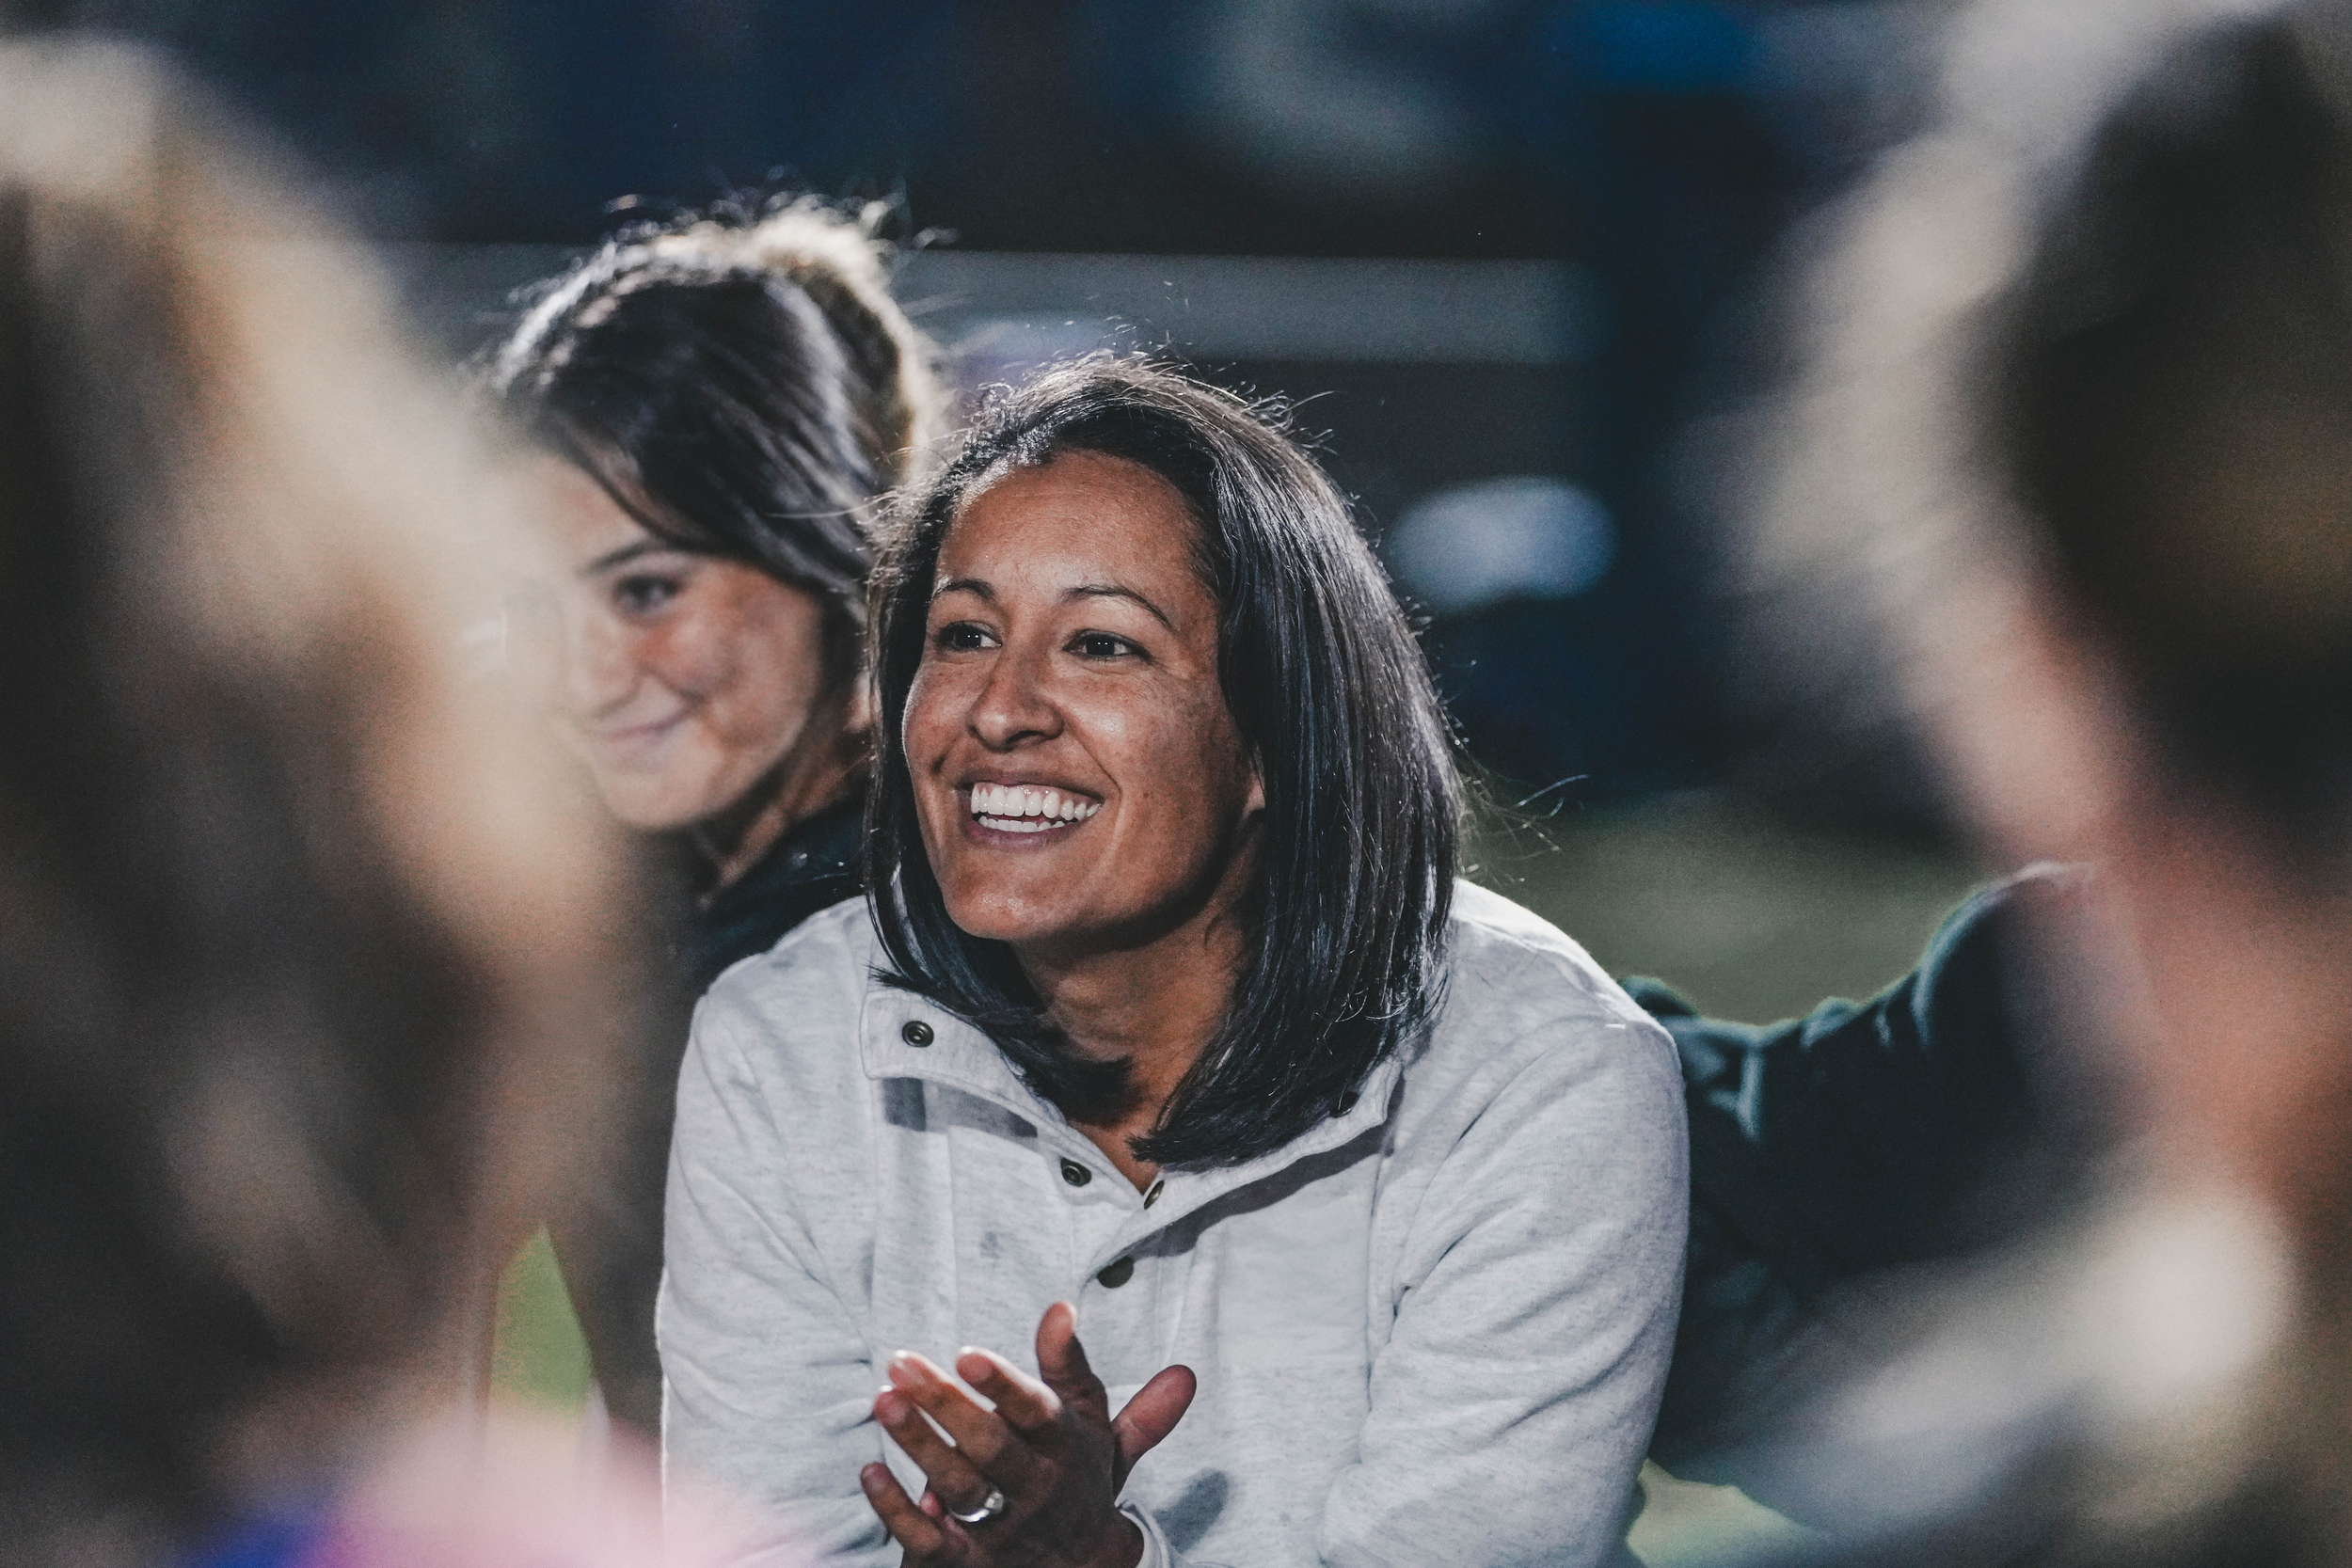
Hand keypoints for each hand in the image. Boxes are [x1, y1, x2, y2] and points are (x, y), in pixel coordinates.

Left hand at [860, 1301, 1195, 1566]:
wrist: (1080, 1564)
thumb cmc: (1072, 1471)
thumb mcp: (1085, 1420)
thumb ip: (1069, 1365)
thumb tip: (1060, 1306)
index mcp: (1067, 1448)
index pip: (1038, 1414)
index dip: (1004, 1386)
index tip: (967, 1355)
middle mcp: (1038, 1489)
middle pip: (992, 1447)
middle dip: (946, 1405)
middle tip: (900, 1362)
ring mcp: (1004, 1529)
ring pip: (959, 1488)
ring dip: (919, 1446)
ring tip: (883, 1402)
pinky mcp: (969, 1562)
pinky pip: (930, 1541)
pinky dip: (898, 1510)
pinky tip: (870, 1471)